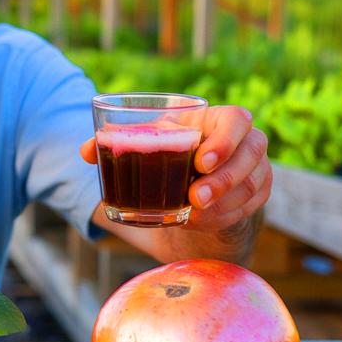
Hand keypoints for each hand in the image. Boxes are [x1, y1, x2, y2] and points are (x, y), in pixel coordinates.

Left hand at [80, 105, 271, 231]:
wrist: (192, 180)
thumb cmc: (168, 150)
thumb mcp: (149, 143)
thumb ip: (119, 142)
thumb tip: (85, 151)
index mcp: (219, 120)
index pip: (238, 119)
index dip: (225, 140)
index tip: (199, 163)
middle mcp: (246, 141)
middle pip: (251, 154)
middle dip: (223, 179)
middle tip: (193, 198)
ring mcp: (257, 169)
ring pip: (252, 185)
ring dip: (222, 203)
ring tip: (192, 213)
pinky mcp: (257, 195)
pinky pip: (248, 209)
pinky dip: (223, 218)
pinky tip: (199, 222)